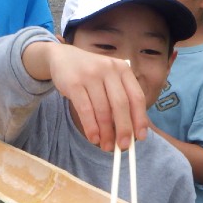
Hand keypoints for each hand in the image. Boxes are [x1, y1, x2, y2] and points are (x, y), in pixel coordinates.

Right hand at [28, 43, 147, 148]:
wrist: (62, 57)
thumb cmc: (90, 74)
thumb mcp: (109, 78)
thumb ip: (119, 99)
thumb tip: (128, 132)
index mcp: (123, 69)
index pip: (136, 97)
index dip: (140, 119)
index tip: (140, 137)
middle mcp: (109, 69)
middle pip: (121, 104)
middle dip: (124, 128)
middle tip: (123, 146)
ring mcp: (91, 75)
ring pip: (103, 109)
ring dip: (106, 132)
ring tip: (105, 146)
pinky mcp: (74, 83)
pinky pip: (85, 110)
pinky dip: (91, 127)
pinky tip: (93, 137)